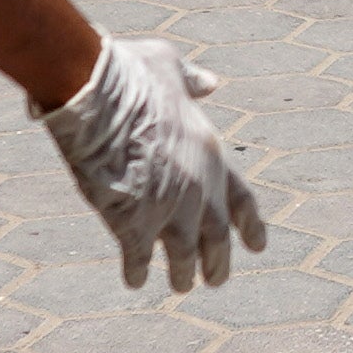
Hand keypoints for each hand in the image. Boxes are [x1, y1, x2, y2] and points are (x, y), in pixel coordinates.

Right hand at [37, 35, 269, 293]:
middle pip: (216, 236)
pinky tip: (135, 281)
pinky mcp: (134, 223)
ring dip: (184, 273)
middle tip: (216, 279)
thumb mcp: (170, 66)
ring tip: (182, 286)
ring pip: (184, 254)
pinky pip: (139, 257)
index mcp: (211, 152)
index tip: (258, 246)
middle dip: (218, 261)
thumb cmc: (128, 73)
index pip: (242, 199)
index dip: (250, 225)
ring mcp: (169, 209)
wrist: (93, 96)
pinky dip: (138, 271)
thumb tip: (210, 81)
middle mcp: (199, 187)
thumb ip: (191, 80)